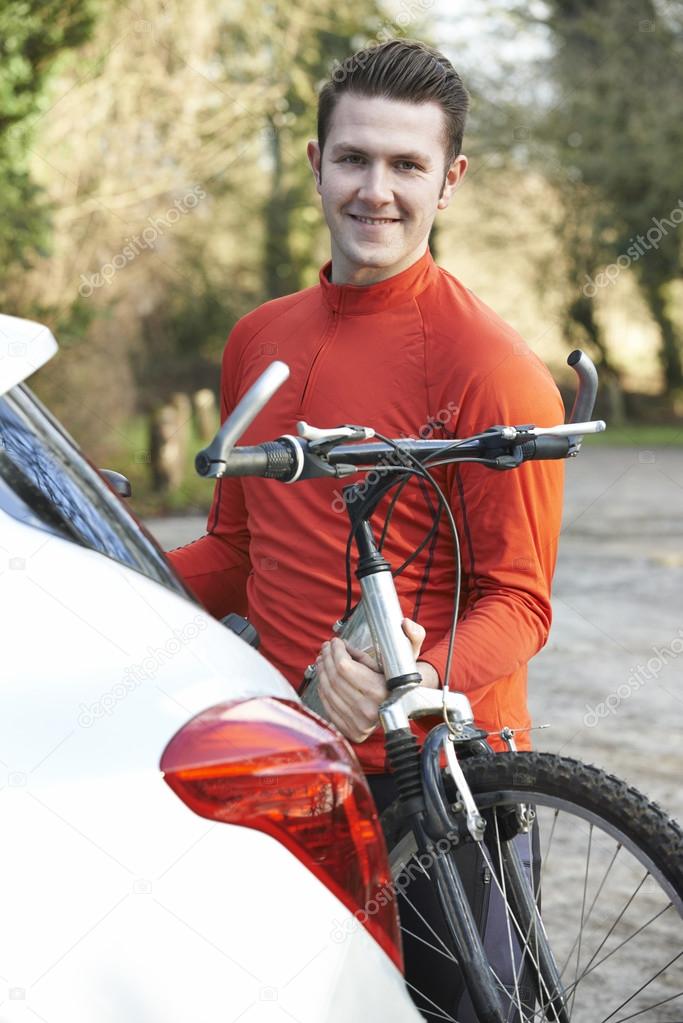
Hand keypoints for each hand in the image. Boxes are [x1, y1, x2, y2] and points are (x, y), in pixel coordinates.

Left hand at [316, 618, 428, 742]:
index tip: (336, 641)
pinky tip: (324, 676)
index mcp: (381, 690)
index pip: (344, 667)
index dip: (336, 650)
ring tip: (323, 657)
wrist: (406, 706)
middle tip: (327, 646)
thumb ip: (413, 636)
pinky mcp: (350, 730)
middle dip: (327, 657)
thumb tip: (405, 624)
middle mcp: (368, 709)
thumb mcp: (409, 655)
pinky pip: (328, 706)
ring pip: (328, 691)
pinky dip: (322, 688)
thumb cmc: (402, 677)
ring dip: (321, 670)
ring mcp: (358, 723)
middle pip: (334, 677)